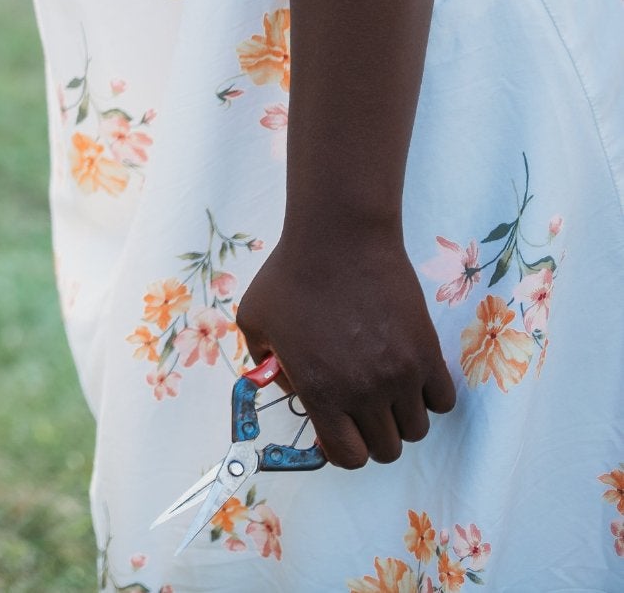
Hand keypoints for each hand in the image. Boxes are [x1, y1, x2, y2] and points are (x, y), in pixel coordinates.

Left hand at [235, 227, 455, 468]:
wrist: (339, 240)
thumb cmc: (289, 277)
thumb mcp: (255, 322)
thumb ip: (265, 364)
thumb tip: (286, 388)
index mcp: (320, 391)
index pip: (347, 457)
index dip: (342, 450)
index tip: (337, 430)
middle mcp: (363, 392)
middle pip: (386, 449)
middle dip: (372, 436)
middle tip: (361, 410)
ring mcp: (400, 375)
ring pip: (416, 430)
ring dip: (400, 417)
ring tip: (384, 388)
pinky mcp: (428, 354)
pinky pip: (443, 401)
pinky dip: (429, 397)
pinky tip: (409, 374)